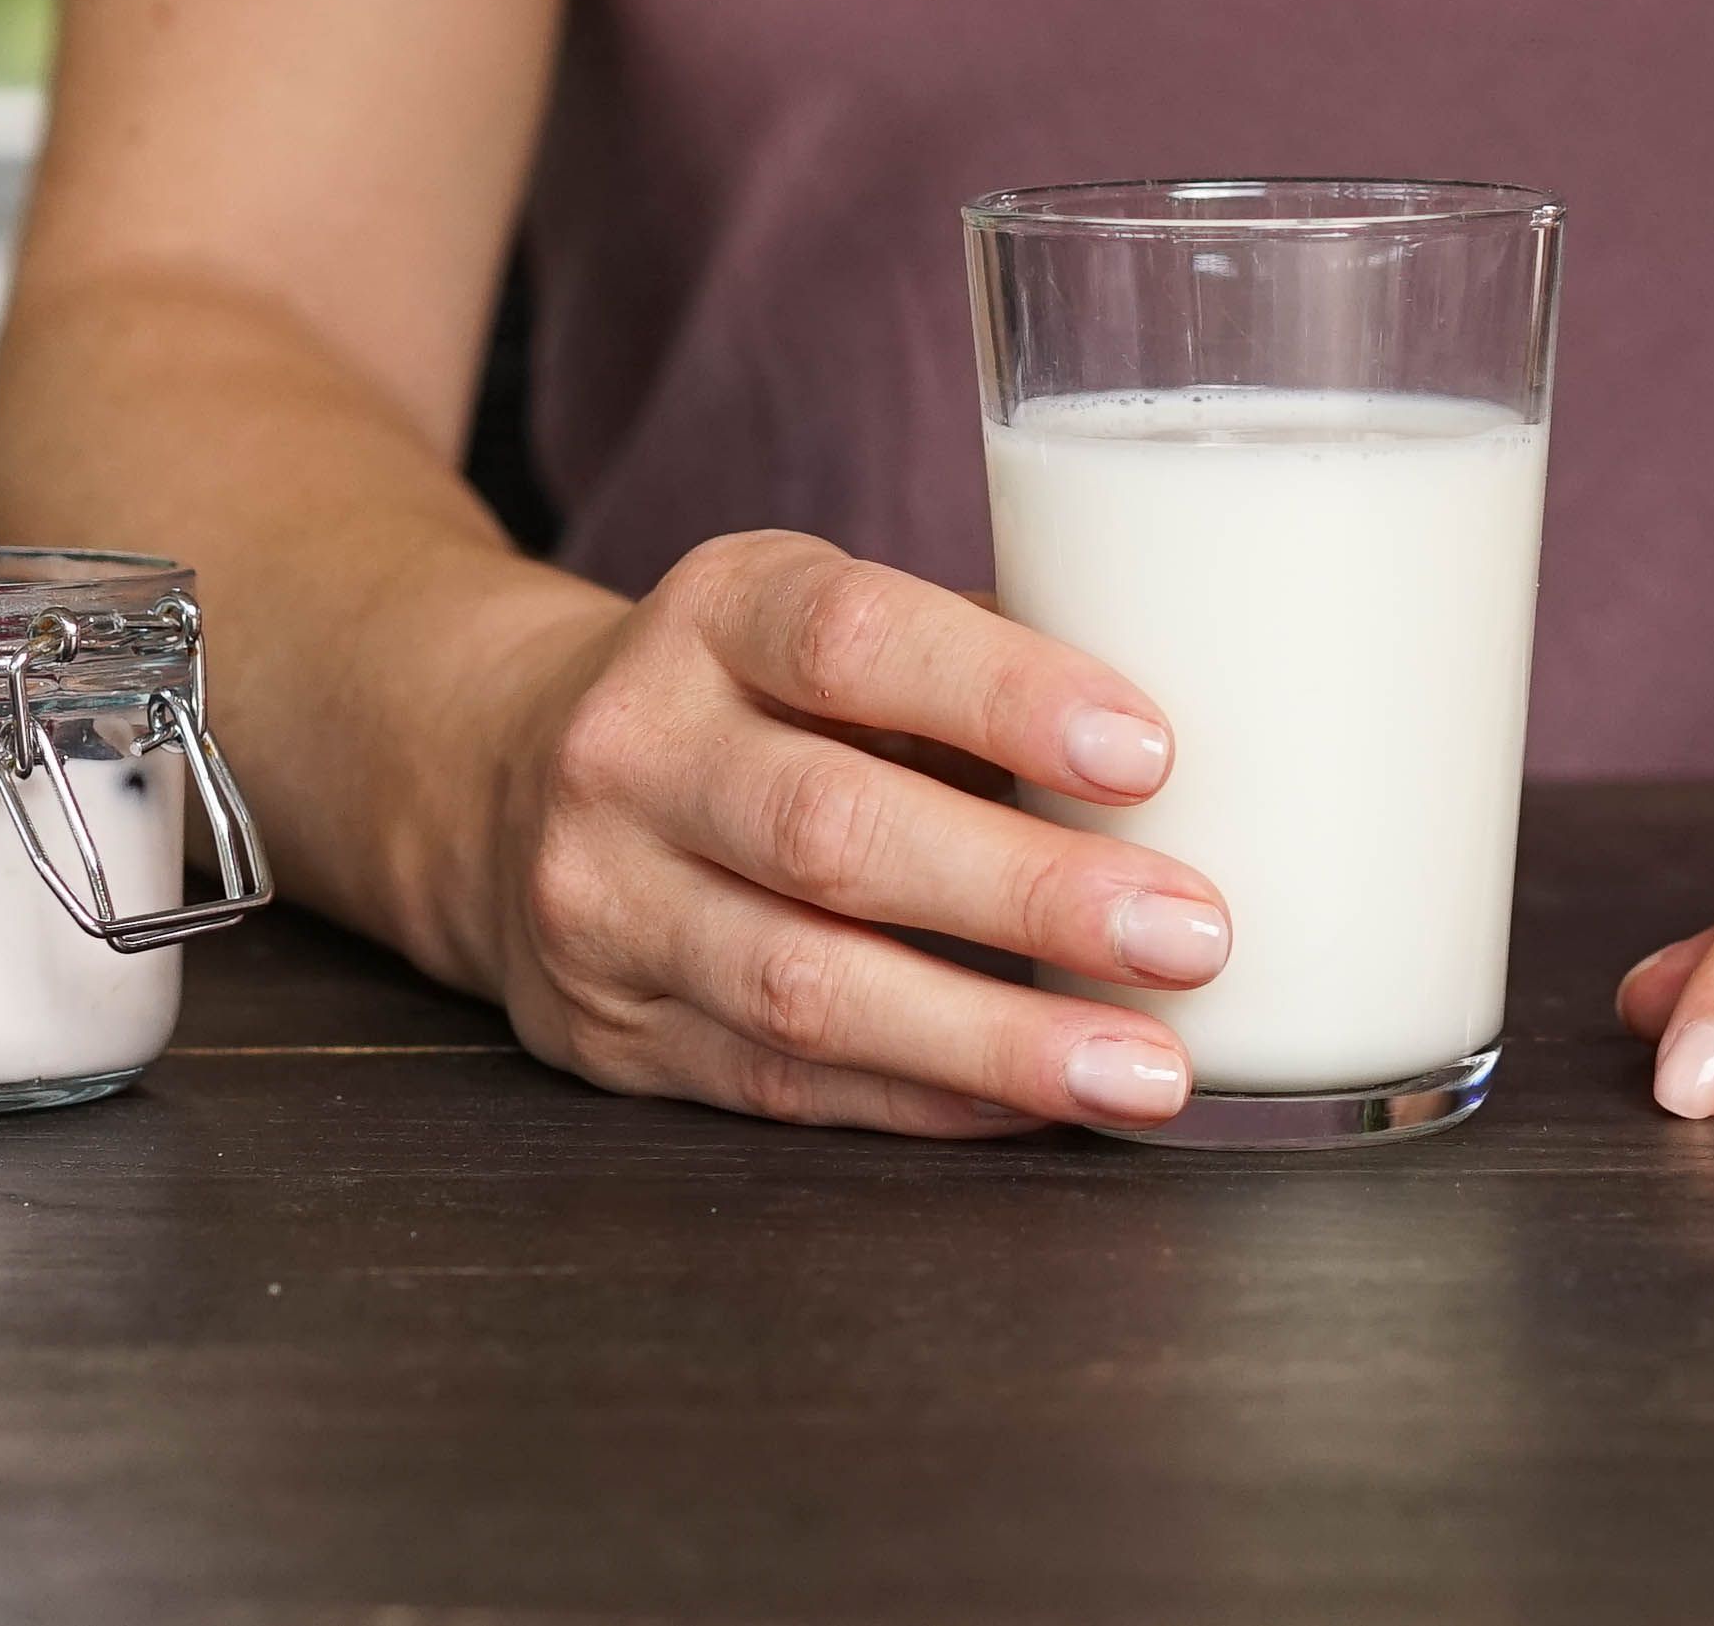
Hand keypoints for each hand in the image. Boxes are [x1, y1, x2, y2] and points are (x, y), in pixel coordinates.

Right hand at [473, 531, 1229, 1135]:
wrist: (494, 775)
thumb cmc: (745, 693)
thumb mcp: (821, 622)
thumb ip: (976, 662)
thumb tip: (1220, 730)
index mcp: (712, 613)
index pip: (852, 641)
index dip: (1004, 695)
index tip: (1151, 755)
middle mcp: (635, 751)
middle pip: (832, 830)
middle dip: (1029, 895)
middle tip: (1194, 933)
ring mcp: (606, 904)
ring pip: (806, 986)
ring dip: (997, 1038)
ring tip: (1149, 1069)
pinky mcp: (614, 1037)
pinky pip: (789, 1084)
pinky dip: (932, 1098)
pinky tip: (1044, 1101)